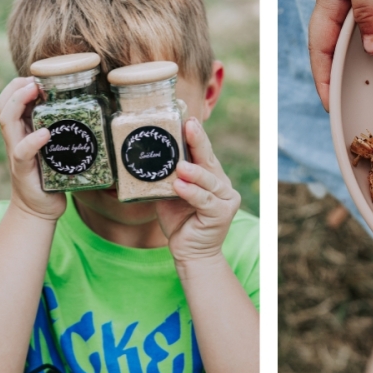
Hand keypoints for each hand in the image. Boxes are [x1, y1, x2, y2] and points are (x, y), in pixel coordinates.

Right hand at [0, 76, 65, 221]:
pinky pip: (22, 151)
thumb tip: (93, 110)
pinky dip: (32, 141)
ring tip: (33, 91)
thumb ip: (62, 130)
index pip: (9, 101)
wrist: (40, 209)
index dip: (19, 86)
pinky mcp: (23, 170)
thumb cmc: (52, 175)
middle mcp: (16, 139)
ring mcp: (17, 153)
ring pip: (7, 122)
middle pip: (3, 106)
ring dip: (19, 103)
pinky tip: (44, 133)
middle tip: (35, 80)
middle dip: (15, 88)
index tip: (38, 77)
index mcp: (22, 131)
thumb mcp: (56, 148)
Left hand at [157, 118, 240, 263]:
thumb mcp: (170, 195)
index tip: (187, 119)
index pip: (202, 154)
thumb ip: (166, 179)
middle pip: (209, 160)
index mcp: (210, 177)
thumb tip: (146, 159)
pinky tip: (179, 186)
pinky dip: (192, 193)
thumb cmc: (179, 221)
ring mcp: (225, 199)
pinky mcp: (222, 214)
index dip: (195, 136)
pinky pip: (204, 200)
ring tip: (179, 166)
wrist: (190, 252)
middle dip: (198, 141)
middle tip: (188, 125)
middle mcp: (221, 184)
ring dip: (194, 172)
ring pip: (209, 180)